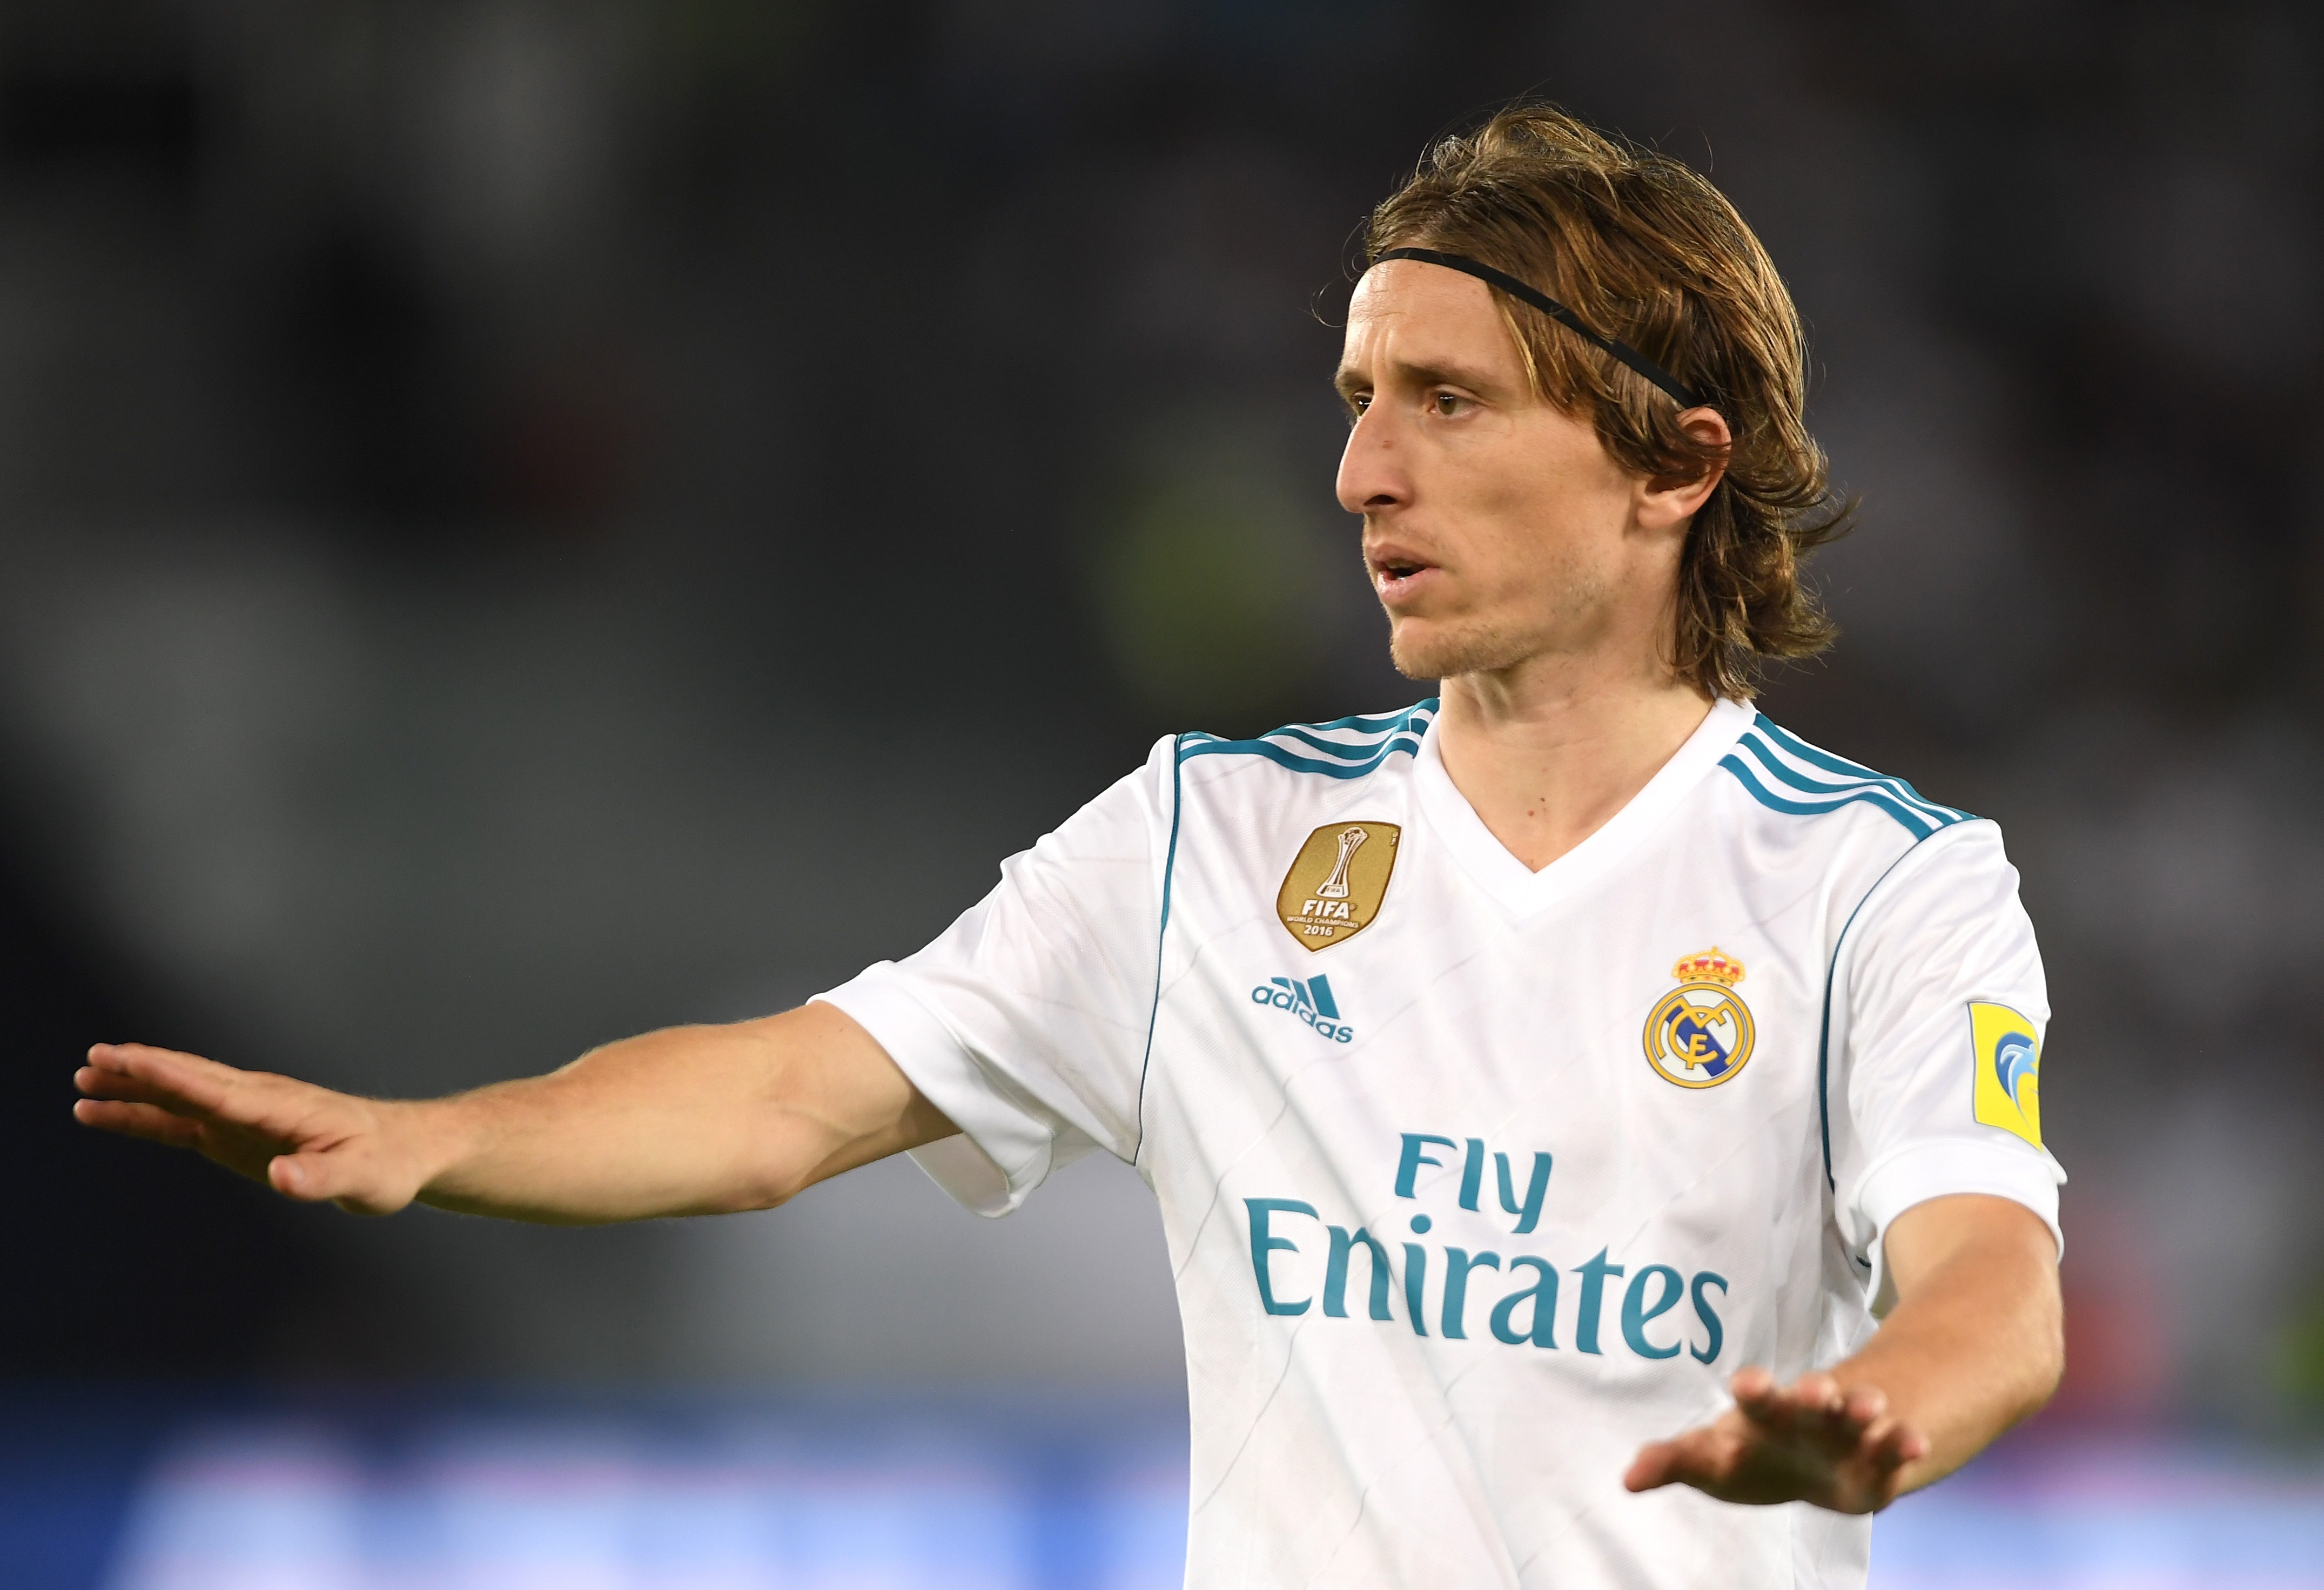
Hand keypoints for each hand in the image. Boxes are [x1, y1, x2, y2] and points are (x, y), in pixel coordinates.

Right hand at [74, 1043, 442, 1214]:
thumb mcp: (362, 1178)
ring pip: (179, 1097)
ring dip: (134, 1088)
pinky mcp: (237, 1134)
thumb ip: (321, 1178)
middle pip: (190, 1081)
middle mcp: (257, 1104)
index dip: (173, 1076)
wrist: (403, 1150)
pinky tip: (108, 1113)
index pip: (217, 1089)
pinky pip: (181, 1121)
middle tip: (92, 1059)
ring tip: (83, 1080)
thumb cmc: (387, 1163)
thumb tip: (282, 1177)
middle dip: (142, 1070)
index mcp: (282, 1109)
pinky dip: (144, 1115)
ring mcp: (243, 1116)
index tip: (131, 1060)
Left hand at [1622, 1366, 1929, 1513]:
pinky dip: (1902, 1443)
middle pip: (1806, 1399)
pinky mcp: (1874, 1458)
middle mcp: (1803, 1412)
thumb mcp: (1710, 1459)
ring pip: (1853, 1414)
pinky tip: (1917, 1444)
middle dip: (1811, 1394)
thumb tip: (1627, 1480)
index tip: (1750, 1383)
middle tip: (1817, 1389)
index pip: (1753, 1397)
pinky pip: (1891, 1446)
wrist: (1809, 1457)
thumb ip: (1672, 1464)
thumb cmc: (1749, 1454)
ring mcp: (1842, 1430)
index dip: (1753, 1390)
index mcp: (1759, 1412)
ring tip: (1872, 1407)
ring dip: (1861, 1407)